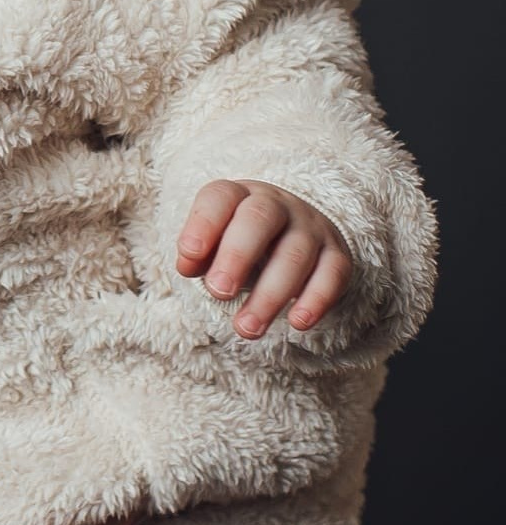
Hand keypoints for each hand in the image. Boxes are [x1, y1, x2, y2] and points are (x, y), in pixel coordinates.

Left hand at [175, 179, 353, 339]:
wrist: (290, 229)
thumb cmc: (238, 240)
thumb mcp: (213, 241)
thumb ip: (197, 253)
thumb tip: (187, 265)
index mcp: (238, 196)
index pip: (221, 197)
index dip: (203, 223)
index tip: (189, 253)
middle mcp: (276, 205)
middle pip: (259, 220)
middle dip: (237, 256)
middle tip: (218, 291)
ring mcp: (310, 228)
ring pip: (295, 254)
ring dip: (269, 295)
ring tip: (246, 328)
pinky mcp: (336, 254)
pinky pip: (332, 273)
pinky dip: (316, 299)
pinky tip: (298, 322)